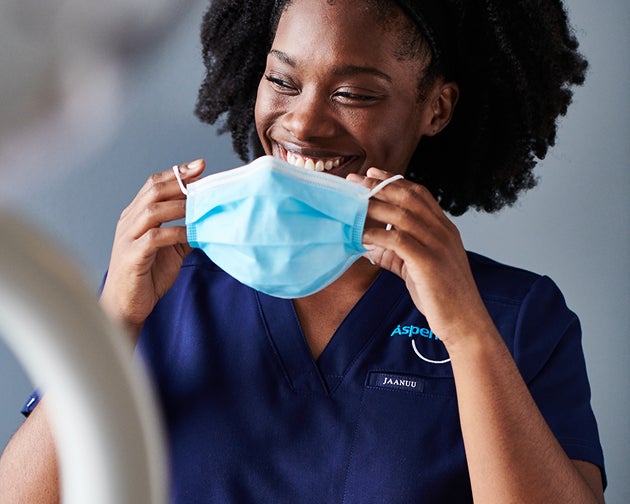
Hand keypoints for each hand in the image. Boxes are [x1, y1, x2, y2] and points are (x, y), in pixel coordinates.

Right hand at [99, 159, 204, 336]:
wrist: (126, 306)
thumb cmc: (147, 276)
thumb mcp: (171, 249)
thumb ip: (185, 232)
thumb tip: (209, 219)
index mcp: (136, 215)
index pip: (154, 185)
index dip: (177, 173)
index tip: (199, 165)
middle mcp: (129, 221)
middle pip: (153, 191)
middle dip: (180, 181)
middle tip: (202, 176)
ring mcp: (128, 238)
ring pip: (153, 210)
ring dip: (180, 205)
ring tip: (201, 203)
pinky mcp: (132, 256)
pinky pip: (155, 237)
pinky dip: (176, 232)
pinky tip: (192, 233)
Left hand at [348, 167, 492, 346]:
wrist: (465, 322)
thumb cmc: (442, 297)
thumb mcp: (417, 269)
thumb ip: (396, 254)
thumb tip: (369, 247)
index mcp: (444, 229)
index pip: (419, 194)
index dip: (394, 181)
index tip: (372, 173)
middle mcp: (443, 231)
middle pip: (408, 197)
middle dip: (378, 186)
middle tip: (354, 181)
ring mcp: (438, 245)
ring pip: (401, 215)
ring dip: (373, 207)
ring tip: (350, 204)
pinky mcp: (428, 262)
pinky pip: (397, 240)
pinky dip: (376, 235)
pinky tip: (359, 235)